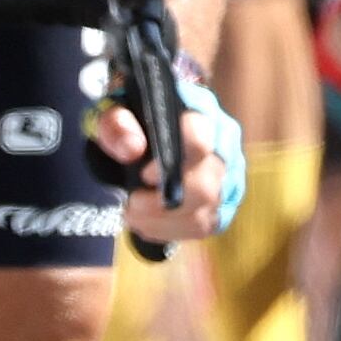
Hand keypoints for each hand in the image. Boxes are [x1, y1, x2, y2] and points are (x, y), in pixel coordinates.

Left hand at [89, 69, 246, 246]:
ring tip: (132, 212)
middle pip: (207, 185)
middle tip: (132, 201)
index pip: (199, 139)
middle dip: (163, 203)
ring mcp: (229, 175)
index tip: (143, 174)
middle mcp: (225, 142)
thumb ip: (116, 124)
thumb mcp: (111, 113)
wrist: (145, 137)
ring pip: (206, 210)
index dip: (169, 164)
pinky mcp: (223, 203)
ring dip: (161, 220)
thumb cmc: (132, 122)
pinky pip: (203, 226)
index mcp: (202, 110)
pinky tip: (148, 221)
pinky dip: (169, 230)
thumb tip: (132, 149)